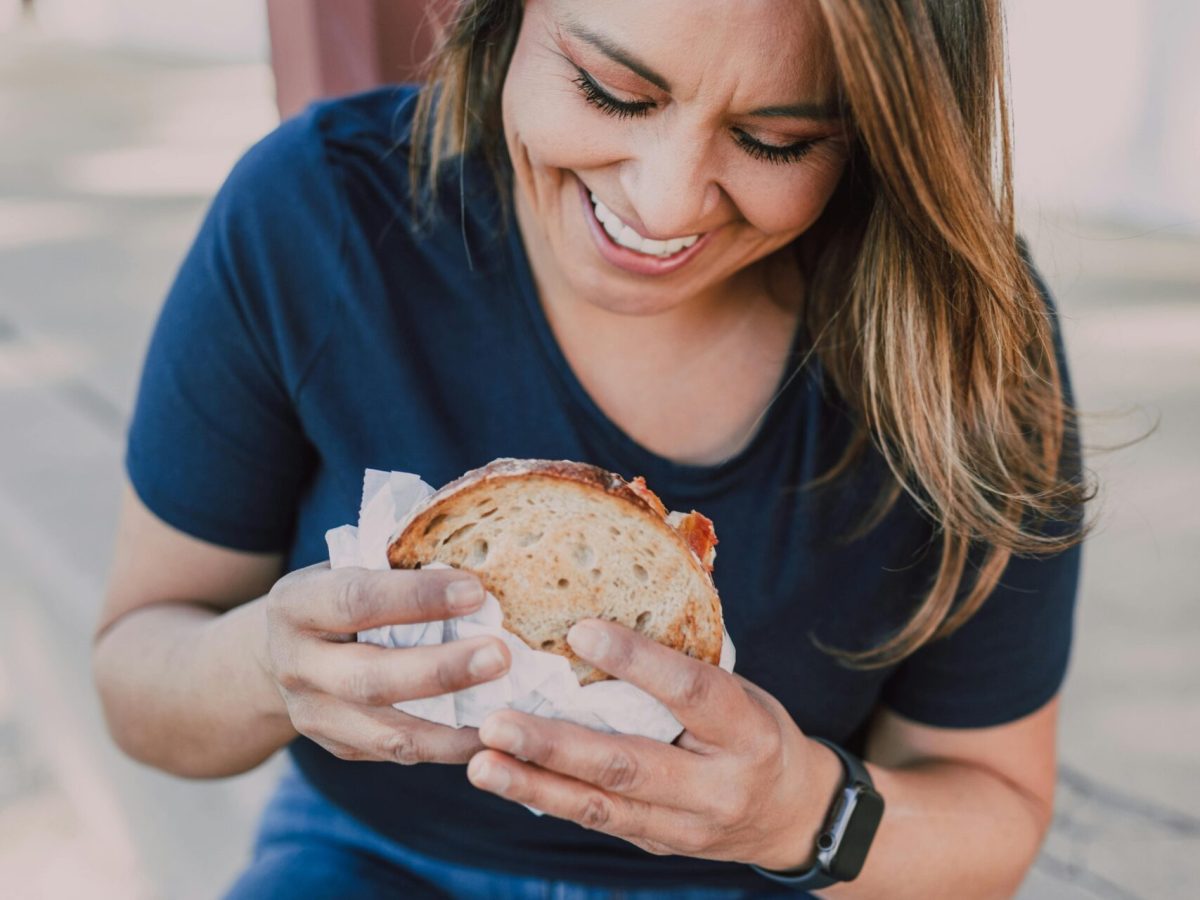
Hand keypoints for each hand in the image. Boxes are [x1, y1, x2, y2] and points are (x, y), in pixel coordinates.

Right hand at [261, 562, 511, 764]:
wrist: (282, 648)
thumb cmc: (341, 592)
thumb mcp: (352, 566)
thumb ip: (399, 570)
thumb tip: (481, 571)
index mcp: (296, 605)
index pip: (357, 600)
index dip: (417, 597)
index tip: (476, 591)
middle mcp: (294, 665)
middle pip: (371, 678)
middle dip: (441, 670)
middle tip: (500, 656)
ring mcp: (313, 715)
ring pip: (388, 732)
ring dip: (453, 725)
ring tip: (507, 709)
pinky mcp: (338, 747)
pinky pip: (399, 753)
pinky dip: (449, 746)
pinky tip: (489, 733)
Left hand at [466, 619, 839, 867]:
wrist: (794, 816)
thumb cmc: (756, 729)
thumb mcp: (743, 688)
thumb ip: (685, 662)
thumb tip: (610, 604)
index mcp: (747, 731)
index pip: (690, 691)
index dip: (637, 660)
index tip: (580, 629)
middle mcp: (717, 787)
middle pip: (628, 765)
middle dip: (556, 746)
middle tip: (497, 723)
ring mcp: (685, 827)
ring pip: (600, 808)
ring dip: (534, 784)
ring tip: (482, 763)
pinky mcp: (656, 845)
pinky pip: (596, 821)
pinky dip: (547, 798)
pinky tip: (506, 777)